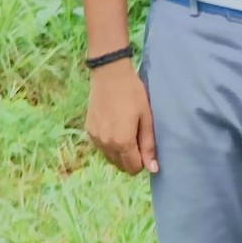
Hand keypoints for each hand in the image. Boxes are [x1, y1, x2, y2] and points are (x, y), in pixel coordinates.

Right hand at [84, 57, 155, 173]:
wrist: (109, 74)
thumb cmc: (133, 94)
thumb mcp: (146, 118)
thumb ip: (148, 145)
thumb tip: (153, 169)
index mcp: (122, 142)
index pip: (133, 167)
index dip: (143, 162)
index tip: (145, 146)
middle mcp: (106, 144)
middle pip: (121, 166)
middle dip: (131, 159)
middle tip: (137, 139)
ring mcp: (95, 138)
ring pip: (110, 158)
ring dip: (119, 153)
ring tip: (126, 132)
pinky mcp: (88, 130)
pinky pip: (101, 147)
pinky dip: (109, 145)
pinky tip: (114, 128)